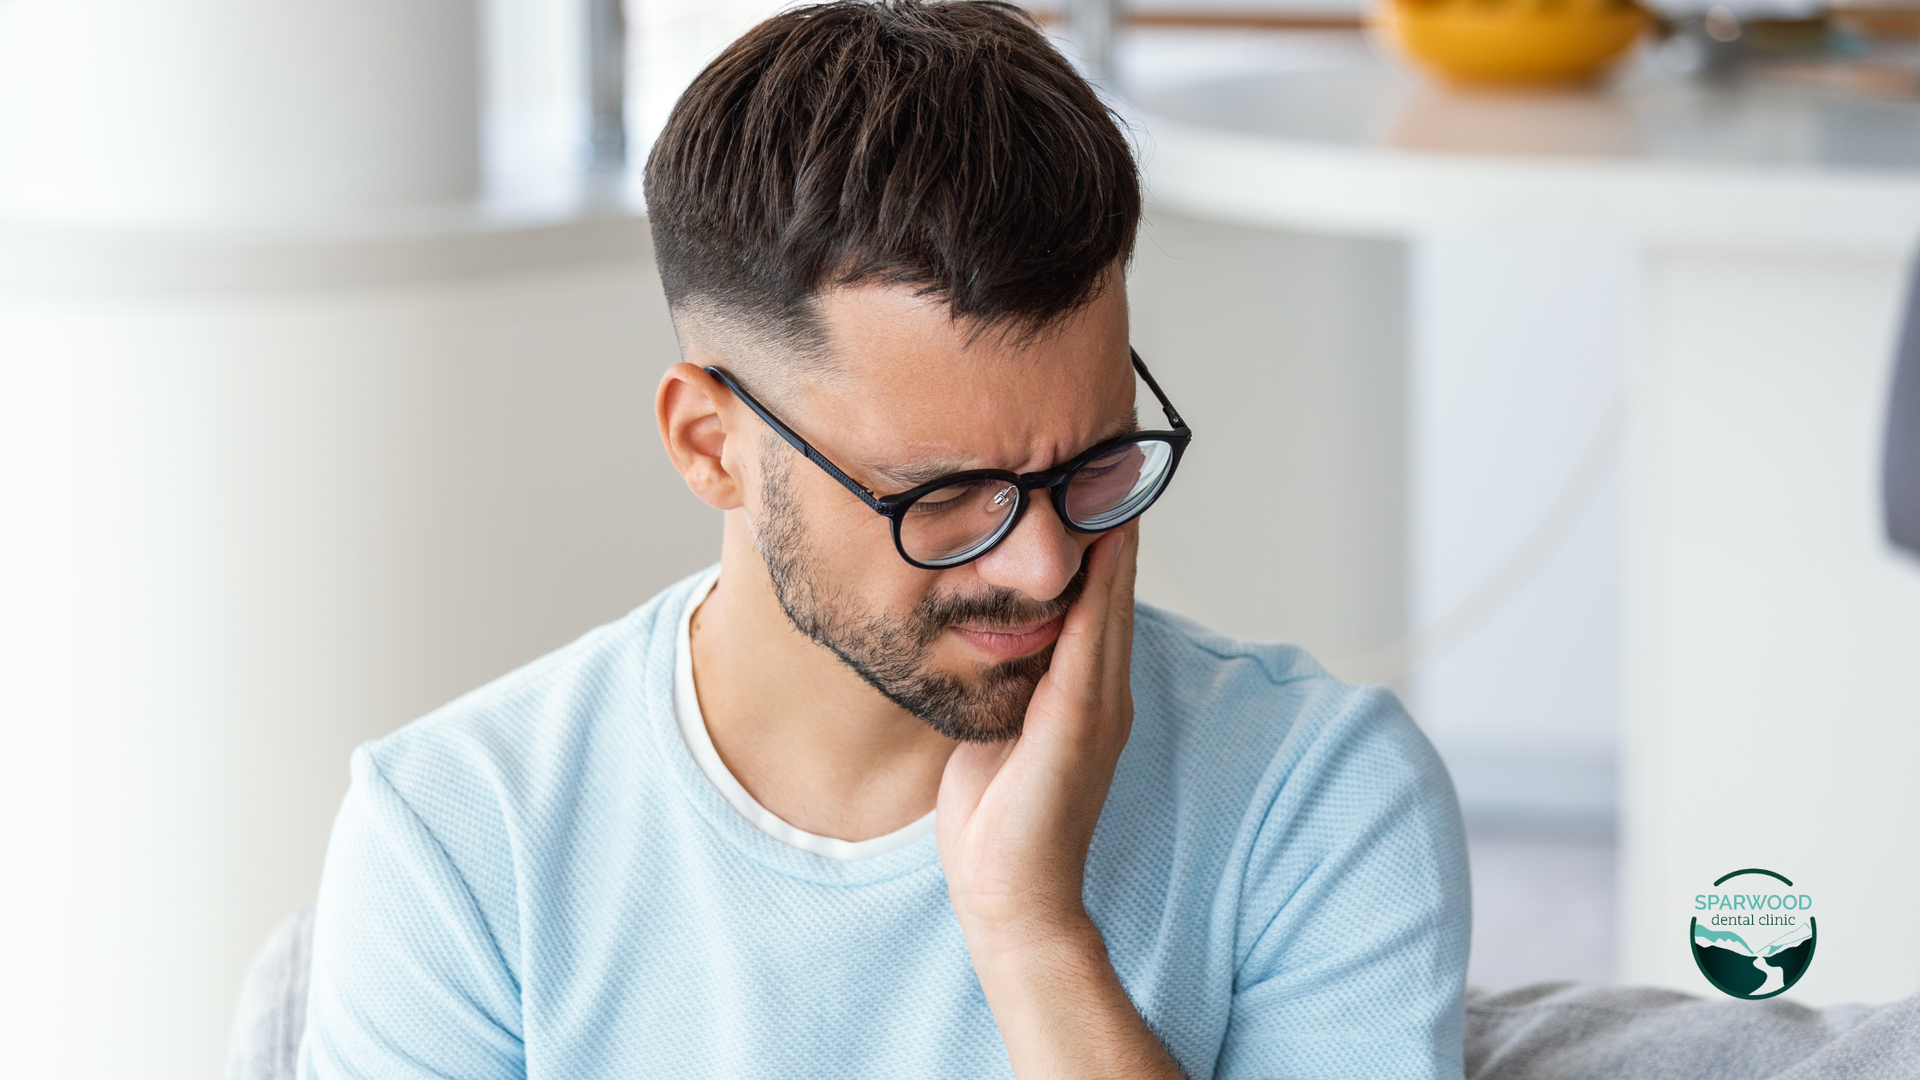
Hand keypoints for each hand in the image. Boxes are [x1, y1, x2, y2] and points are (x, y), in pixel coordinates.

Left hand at [936, 525, 1180, 1079]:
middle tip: (1103, 454)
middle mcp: (1103, 692)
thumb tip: (977, 631)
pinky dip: (1098, 594)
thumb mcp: (994, 727)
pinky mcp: (1082, 726)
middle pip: (1111, 591)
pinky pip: (1092, 644)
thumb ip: (1003, 679)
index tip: (1079, 480)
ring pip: (1109, 606)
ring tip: (1105, 479)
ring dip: (1110, 544)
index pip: (1093, 600)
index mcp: (1083, 692)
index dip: (1093, 542)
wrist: (1009, 897)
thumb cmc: (995, 821)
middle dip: (1108, 526)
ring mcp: (1100, 709)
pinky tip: (1098, 551)